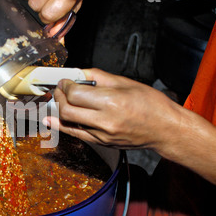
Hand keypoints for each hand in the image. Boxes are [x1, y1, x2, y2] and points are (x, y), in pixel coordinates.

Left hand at [43, 68, 215, 191]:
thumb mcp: (126, 82)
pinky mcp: (101, 143)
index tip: (65, 80)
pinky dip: (61, 126)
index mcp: (112, 101)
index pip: (75, 93)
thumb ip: (98, 76)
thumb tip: (79, 72)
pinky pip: (76, 134)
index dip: (65, 85)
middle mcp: (105, 120)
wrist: (165, 130)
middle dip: (58, 96)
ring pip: (69, 122)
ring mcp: (102, 135)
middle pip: (67, 109)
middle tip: (60, 89)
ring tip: (58, 99)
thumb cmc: (151, 105)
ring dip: (59, 109)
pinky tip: (50, 120)